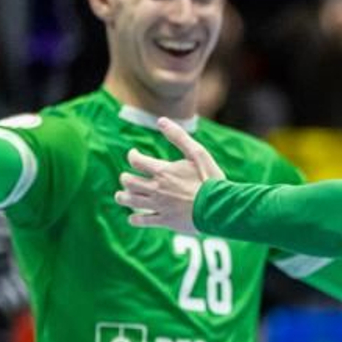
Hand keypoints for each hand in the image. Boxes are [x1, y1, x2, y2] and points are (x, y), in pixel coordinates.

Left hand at [115, 118, 228, 233]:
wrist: (219, 208)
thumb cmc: (210, 179)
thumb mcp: (197, 153)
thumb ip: (178, 137)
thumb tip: (161, 120)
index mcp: (163, 171)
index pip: (136, 160)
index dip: (132, 155)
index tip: (134, 154)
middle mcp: (157, 188)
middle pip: (129, 181)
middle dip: (125, 178)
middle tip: (127, 177)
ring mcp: (160, 206)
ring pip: (131, 201)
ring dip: (123, 197)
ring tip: (121, 196)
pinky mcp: (165, 221)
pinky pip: (143, 221)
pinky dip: (135, 219)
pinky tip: (133, 218)